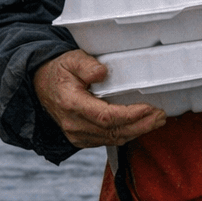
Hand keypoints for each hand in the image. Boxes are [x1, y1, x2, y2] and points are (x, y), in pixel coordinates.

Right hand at [33, 49, 166, 147]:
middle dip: (141, 125)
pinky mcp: (81, 139)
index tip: (149, 108)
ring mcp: (76, 134)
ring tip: (156, 121)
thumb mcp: (71, 59)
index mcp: (71, 103)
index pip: (105, 116)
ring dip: (137, 131)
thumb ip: (86, 65)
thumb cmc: (59, 71)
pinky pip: (107, 141)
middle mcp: (73, 124)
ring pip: (112, 139)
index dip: (130, 115)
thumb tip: (102, 72)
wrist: (40, 87)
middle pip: (113, 131)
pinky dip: (125, 134)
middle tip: (161, 116)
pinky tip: (139, 126)